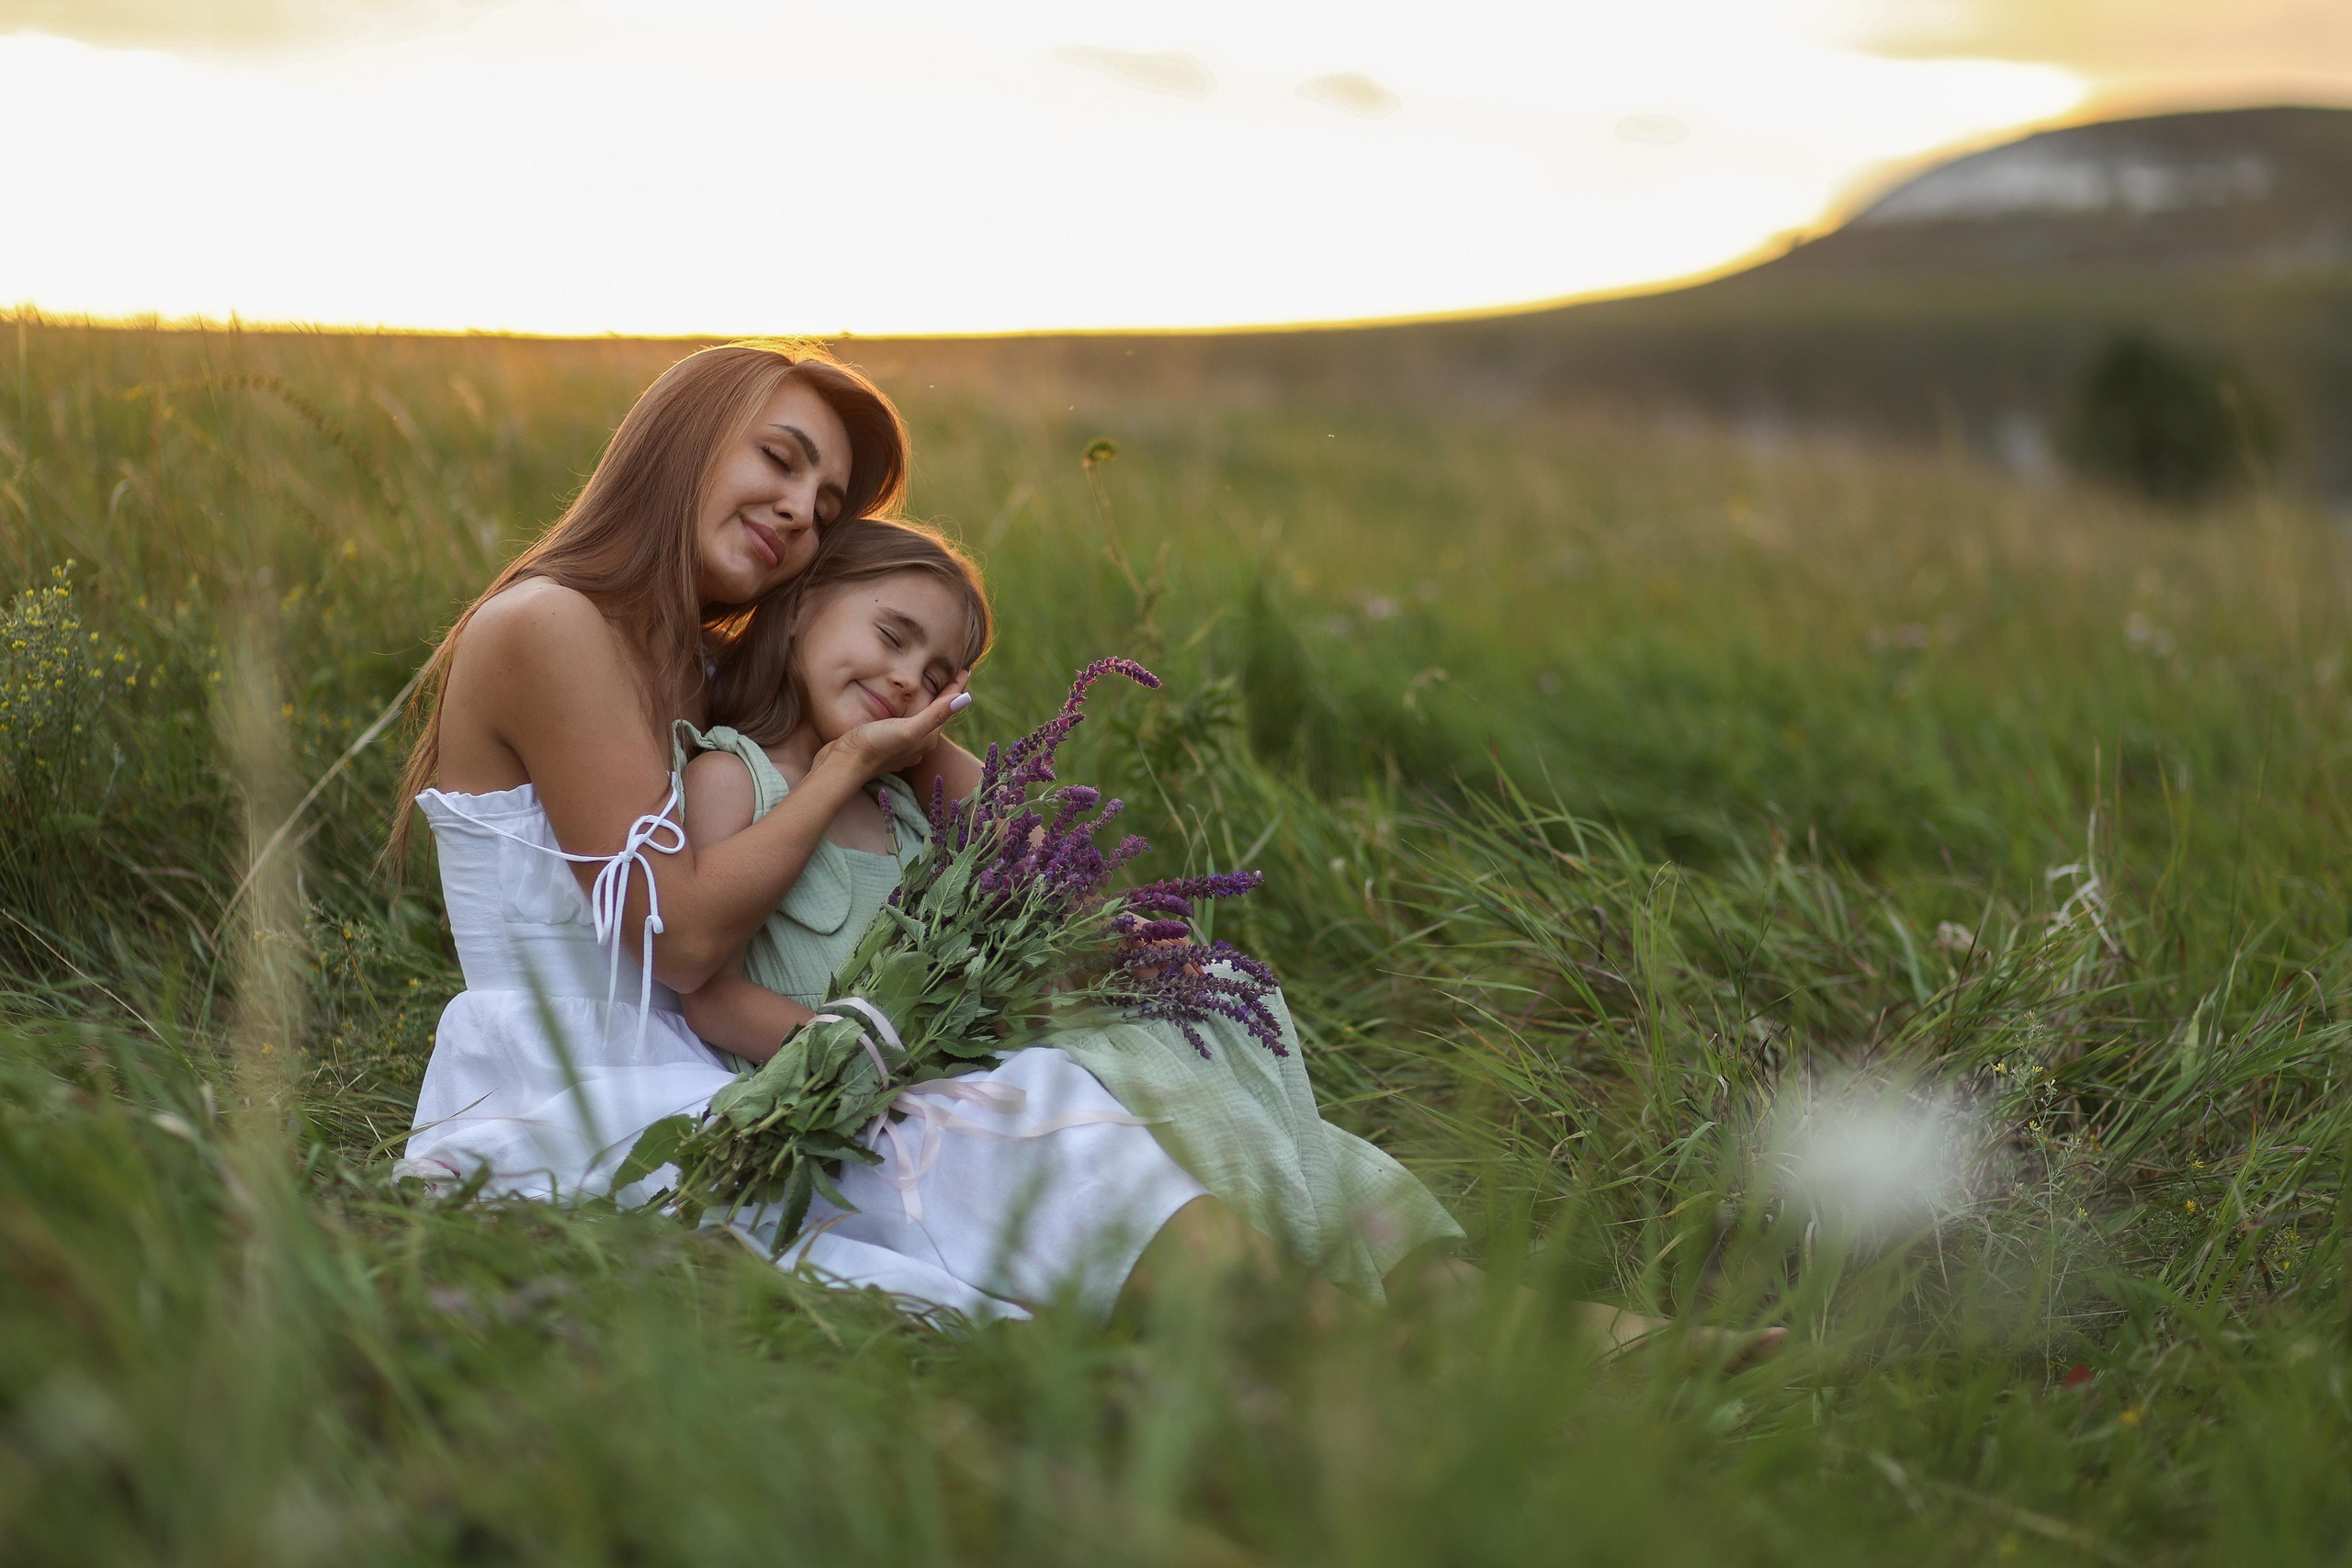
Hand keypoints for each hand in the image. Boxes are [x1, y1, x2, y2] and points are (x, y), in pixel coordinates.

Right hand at [814, 672, 970, 779]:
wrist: (842, 765)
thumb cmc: (875, 746)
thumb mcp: (908, 729)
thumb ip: (935, 715)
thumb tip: (965, 699)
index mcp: (927, 739)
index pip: (947, 708)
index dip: (956, 687)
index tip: (965, 668)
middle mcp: (918, 743)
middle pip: (937, 714)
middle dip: (945, 696)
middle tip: (953, 675)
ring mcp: (902, 745)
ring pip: (922, 719)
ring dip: (929, 703)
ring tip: (933, 687)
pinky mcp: (886, 743)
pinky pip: (906, 723)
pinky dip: (911, 710)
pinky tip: (905, 706)